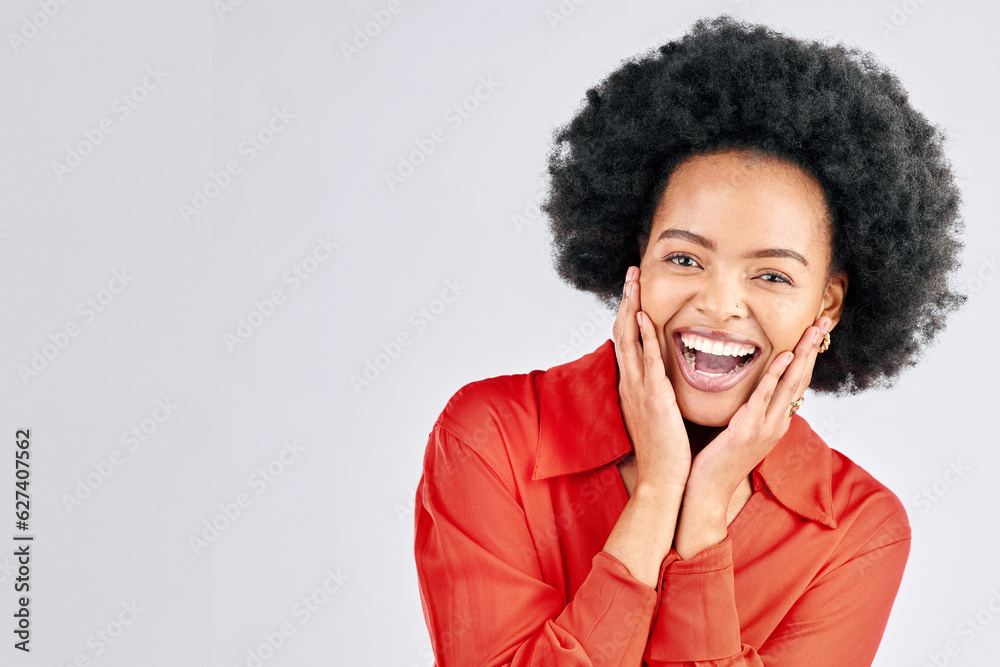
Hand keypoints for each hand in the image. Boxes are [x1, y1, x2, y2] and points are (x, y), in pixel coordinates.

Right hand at [612, 265, 690, 495]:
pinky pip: (646, 363)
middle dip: (626, 300)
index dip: (628, 312)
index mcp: (632, 386)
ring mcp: (638, 389)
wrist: (661, 479)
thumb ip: (659, 391)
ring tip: (634, 281)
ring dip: (631, 308)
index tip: (634, 289)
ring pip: (629, 340)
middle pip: (622, 332)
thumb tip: (664, 377)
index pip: (626, 340)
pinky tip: (643, 317)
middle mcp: (630, 383)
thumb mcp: (658, 414)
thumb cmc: (665, 450)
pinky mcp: (653, 398)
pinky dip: (643, 339)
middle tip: (631, 272)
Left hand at [674, 315, 832, 556]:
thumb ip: (748, 410)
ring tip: (814, 329)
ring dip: (803, 354)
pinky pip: (764, 397)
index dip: (807, 355)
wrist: (706, 492)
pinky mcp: (747, 430)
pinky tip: (784, 356)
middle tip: (825, 320)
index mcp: (775, 422)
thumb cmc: (716, 460)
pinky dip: (776, 375)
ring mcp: (765, 427)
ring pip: (790, 384)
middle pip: (801, 378)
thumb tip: (749, 390)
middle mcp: (776, 423)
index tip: (815, 330)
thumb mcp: (738, 430)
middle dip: (813, 347)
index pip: (796, 382)